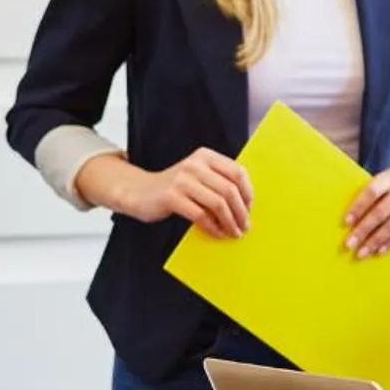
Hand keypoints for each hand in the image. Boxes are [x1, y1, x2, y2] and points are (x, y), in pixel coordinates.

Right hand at [95, 148, 251, 236]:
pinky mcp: (172, 196)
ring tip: (234, 233)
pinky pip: (201, 215)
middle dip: (241, 212)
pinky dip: (213, 227)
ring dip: (230, 222)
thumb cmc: (176, 188)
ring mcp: (182, 180)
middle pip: (229, 190)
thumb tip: (247, 206)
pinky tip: (217, 234)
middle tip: (245, 226)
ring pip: (218, 203)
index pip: (237, 172)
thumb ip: (219, 183)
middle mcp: (195, 164)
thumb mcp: (199, 178)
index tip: (249, 209)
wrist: (140, 192)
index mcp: (206, 156)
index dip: (248, 193)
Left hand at [344, 164, 389, 257]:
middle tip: (350, 244)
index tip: (346, 223)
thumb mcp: (386, 183)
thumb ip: (371, 195)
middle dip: (364, 229)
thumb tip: (349, 221)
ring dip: (375, 241)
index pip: (372, 191)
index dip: (358, 207)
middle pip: (381, 211)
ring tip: (361, 253)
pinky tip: (379, 251)